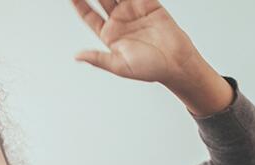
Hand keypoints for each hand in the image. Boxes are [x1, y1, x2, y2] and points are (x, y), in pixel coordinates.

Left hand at [67, 0, 233, 114]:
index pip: (89, 15)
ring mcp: (133, 10)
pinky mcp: (148, 3)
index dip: (79, 4)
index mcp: (109, 34)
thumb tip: (77, 56)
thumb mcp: (120, 66)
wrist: (177, 62)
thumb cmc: (150, 69)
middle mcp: (119, 20)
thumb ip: (98, 59)